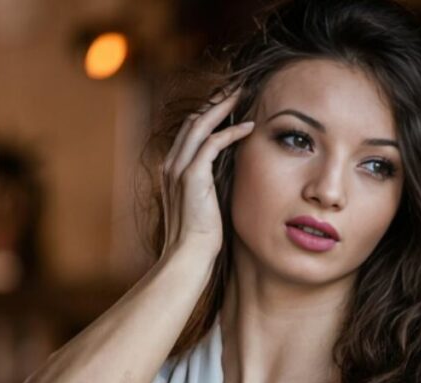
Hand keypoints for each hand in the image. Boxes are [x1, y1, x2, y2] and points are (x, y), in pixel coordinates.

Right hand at [159, 89, 254, 261]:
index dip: (209, 114)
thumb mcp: (205, 204)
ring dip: (223, 108)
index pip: (191, 131)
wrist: (188, 256)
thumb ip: (211, 186)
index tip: (230, 103)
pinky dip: (231, 132)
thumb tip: (230, 177)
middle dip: (216, 102)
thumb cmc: (201, 237)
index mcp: (173, 170)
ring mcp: (178, 169)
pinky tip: (249, 127)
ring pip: (200, 126)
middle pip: (194, 121)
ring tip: (243, 95)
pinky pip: (212, 144)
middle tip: (238, 88)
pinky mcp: (191, 177)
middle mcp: (171, 165)